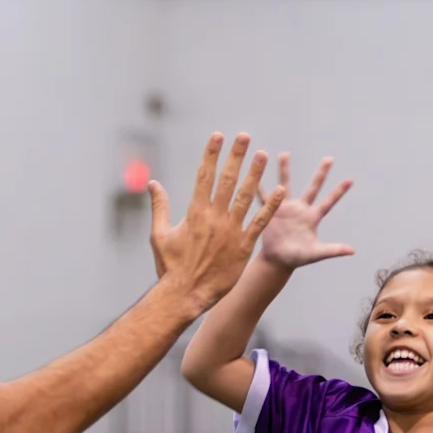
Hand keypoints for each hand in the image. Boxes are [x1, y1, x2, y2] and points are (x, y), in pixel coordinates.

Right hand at [148, 133, 286, 313]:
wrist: (185, 295)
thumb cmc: (170, 267)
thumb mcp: (159, 235)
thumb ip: (159, 207)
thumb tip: (152, 184)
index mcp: (194, 213)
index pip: (204, 176)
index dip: (212, 154)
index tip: (218, 136)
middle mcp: (214, 218)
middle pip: (227, 180)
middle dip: (236, 156)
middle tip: (245, 137)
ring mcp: (231, 232)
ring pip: (245, 197)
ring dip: (255, 174)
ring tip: (263, 155)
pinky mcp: (243, 247)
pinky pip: (259, 223)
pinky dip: (269, 207)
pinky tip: (279, 192)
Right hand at [257, 155, 353, 270]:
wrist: (278, 260)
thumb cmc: (298, 257)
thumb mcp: (316, 253)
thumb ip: (333, 250)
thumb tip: (352, 251)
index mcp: (312, 217)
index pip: (328, 202)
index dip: (338, 192)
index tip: (350, 180)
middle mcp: (301, 209)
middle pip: (313, 188)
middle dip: (321, 174)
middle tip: (330, 159)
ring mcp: (285, 208)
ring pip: (286, 185)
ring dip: (285, 171)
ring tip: (284, 154)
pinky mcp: (271, 212)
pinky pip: (264, 198)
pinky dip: (259, 188)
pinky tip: (255, 175)